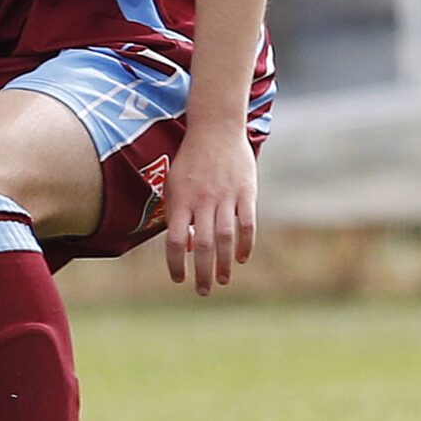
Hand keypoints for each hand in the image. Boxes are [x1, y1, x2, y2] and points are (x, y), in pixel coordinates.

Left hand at [159, 123, 256, 295]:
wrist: (215, 129)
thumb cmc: (191, 160)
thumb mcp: (175, 183)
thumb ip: (177, 213)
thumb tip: (184, 246)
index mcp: (180, 199)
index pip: (173, 239)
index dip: (175, 262)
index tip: (178, 279)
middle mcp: (202, 200)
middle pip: (200, 244)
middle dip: (201, 272)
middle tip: (202, 291)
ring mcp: (225, 196)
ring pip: (224, 238)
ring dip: (223, 263)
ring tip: (222, 281)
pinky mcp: (245, 192)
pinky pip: (247, 223)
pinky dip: (245, 244)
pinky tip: (241, 259)